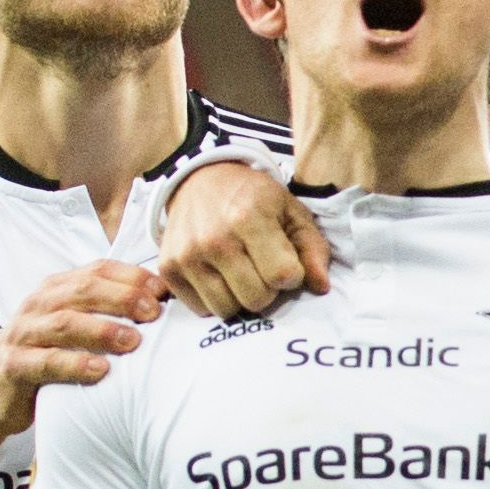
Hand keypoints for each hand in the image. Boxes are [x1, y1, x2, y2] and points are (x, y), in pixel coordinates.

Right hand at [0, 261, 159, 433]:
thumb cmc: (46, 356)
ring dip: (103, 329)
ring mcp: (24, 333)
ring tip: (133, 341)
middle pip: (84, 290)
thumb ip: (107, 314)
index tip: (162, 291)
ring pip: (65, 322)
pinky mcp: (14, 365)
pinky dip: (74, 364)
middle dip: (123, 298)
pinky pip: (45, 361)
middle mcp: (39, 305)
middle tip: (153, 313)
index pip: (97, 270)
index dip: (131, 277)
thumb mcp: (75, 327)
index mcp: (57, 289)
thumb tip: (161, 307)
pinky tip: (101, 371)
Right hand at [155, 160, 330, 320]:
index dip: (291, 274)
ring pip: (227, 309)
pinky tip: (217, 274)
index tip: (284, 260)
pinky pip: (200, 308)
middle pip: (256, 299)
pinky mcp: (168, 268)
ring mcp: (187, 256)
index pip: (282, 276)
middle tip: (261, 267)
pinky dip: (213, 297)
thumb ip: (313, 249)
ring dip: (239, 296)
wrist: (200, 179)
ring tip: (239, 271)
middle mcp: (214, 240)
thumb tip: (321, 287)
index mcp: (248, 219)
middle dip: (266, 289)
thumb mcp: (292, 212)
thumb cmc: (254, 198)